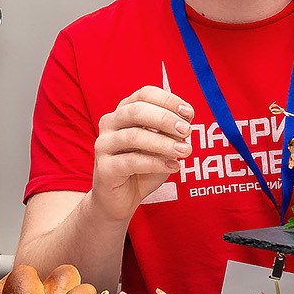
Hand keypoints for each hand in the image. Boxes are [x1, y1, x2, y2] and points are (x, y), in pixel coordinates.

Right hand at [88, 86, 192, 223]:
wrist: (120, 199)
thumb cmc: (143, 168)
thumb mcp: (162, 146)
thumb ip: (171, 133)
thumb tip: (186, 122)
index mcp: (124, 111)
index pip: (145, 94)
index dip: (168, 100)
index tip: (189, 113)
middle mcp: (110, 123)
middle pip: (136, 111)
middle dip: (165, 119)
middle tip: (187, 131)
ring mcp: (104, 145)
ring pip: (134, 136)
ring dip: (163, 143)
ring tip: (184, 151)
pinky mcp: (104, 168)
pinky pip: (131, 161)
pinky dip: (156, 163)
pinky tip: (173, 166)